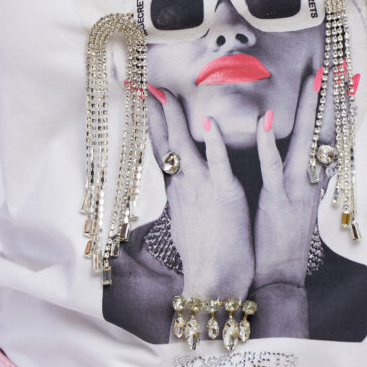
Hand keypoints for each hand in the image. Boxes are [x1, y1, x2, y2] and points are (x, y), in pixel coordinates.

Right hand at [148, 88, 254, 298]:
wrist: (214, 284)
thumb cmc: (206, 255)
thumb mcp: (189, 221)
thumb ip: (186, 197)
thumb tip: (181, 185)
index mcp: (179, 189)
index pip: (161, 147)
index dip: (151, 121)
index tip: (143, 96)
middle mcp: (185, 185)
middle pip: (164, 140)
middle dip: (154, 110)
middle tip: (141, 82)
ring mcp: (202, 189)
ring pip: (184, 146)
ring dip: (175, 118)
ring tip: (165, 91)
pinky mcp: (225, 196)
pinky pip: (218, 165)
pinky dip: (213, 144)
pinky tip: (208, 122)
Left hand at [253, 73, 323, 289]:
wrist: (279, 275)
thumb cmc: (279, 238)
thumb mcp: (294, 203)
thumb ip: (300, 177)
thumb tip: (304, 157)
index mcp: (315, 179)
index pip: (333, 136)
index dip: (342, 107)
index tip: (349, 78)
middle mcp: (311, 179)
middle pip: (326, 130)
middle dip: (333, 97)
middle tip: (340, 64)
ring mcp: (296, 188)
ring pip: (306, 141)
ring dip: (311, 108)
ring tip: (316, 77)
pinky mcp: (276, 200)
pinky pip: (274, 166)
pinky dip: (270, 141)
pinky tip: (268, 118)